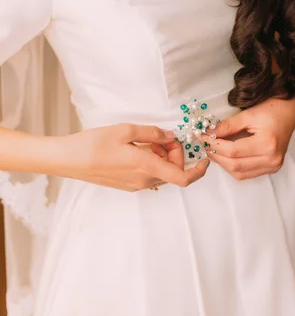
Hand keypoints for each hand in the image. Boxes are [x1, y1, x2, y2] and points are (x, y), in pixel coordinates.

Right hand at [53, 123, 209, 191]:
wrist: (70, 160)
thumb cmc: (94, 144)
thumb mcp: (126, 130)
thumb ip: (153, 133)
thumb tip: (171, 136)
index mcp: (146, 166)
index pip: (183, 178)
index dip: (198, 171)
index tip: (204, 160)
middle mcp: (144, 180)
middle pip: (173, 172)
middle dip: (175, 154)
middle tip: (162, 138)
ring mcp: (135, 185)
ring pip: (162, 173)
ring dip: (163, 158)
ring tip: (146, 141)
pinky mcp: (128, 185)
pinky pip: (150, 175)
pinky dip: (152, 162)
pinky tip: (138, 149)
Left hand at [202, 94, 294, 180]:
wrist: (290, 111)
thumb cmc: (273, 109)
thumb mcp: (248, 114)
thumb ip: (227, 126)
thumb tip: (208, 133)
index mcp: (267, 144)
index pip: (233, 151)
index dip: (215, 145)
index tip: (203, 137)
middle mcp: (272, 159)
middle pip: (235, 165)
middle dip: (217, 156)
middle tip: (206, 145)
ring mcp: (273, 166)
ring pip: (239, 173)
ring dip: (224, 164)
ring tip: (215, 150)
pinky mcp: (272, 168)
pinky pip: (247, 174)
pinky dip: (234, 167)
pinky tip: (227, 156)